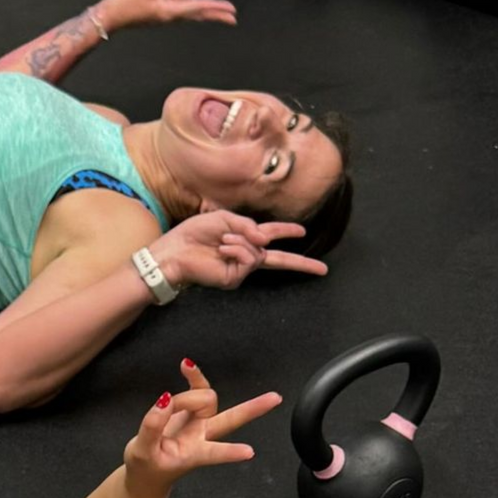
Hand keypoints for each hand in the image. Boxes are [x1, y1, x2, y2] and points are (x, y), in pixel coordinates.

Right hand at [99, 0, 236, 30]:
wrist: (108, 16)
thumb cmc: (124, 5)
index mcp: (169, 11)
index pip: (198, 7)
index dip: (215, 6)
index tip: (231, 10)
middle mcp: (170, 14)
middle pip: (196, 9)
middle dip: (213, 10)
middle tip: (233, 16)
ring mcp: (165, 12)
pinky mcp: (159, 9)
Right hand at [123, 360, 281, 483]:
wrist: (147, 472)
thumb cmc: (146, 466)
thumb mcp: (141, 452)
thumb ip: (152, 428)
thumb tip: (164, 401)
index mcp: (192, 454)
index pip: (213, 453)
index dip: (230, 453)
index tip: (249, 453)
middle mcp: (201, 436)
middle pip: (231, 420)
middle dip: (253, 409)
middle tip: (275, 398)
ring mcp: (199, 423)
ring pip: (206, 398)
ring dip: (190, 392)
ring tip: (165, 402)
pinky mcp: (190, 411)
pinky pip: (197, 388)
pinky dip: (194, 377)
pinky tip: (186, 366)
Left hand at [148, 210, 329, 290]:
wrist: (174, 251)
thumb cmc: (193, 234)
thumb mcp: (223, 219)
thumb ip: (248, 226)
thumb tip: (267, 240)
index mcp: (242, 239)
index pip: (270, 235)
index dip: (286, 232)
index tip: (302, 232)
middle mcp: (244, 255)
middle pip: (280, 260)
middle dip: (302, 263)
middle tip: (323, 269)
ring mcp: (240, 269)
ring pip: (259, 254)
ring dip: (242, 242)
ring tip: (222, 242)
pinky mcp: (234, 278)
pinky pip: (248, 260)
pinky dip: (238, 250)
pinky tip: (224, 249)